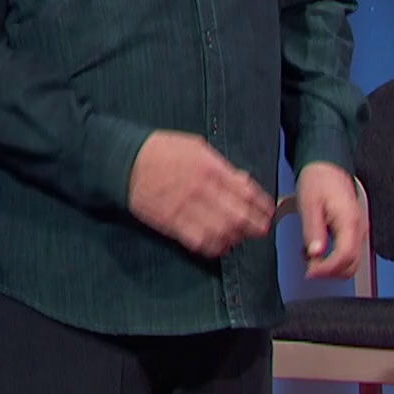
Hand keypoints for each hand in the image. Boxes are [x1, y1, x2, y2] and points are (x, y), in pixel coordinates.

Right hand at [126, 130, 273, 257]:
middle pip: (239, 217)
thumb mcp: (196, 147)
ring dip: (235, 238)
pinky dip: (214, 246)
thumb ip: (221, 166)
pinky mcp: (171, 223)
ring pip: (222, 233)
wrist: (125, 161)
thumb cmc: (162, 150)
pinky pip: (199, 242)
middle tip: (259, 229)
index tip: (267, 211)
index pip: (246, 192)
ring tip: (238, 236)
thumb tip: (242, 182)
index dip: (262, 206)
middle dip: (255, 226)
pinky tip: (218, 243)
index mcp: (210, 168)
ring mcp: (186, 208)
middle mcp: (202, 190)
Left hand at [296, 161, 366, 279]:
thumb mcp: (309, 205)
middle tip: (307, 268)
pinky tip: (314, 250)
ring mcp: (357, 230)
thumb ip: (313, 231)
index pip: (345, 257)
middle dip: (329, 272)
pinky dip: (332, 258)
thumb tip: (315, 254)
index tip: (310, 272)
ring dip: (330, 266)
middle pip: (351, 265)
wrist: (327, 165)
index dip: (327, 269)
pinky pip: (346, 252)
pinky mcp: (352, 230)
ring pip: (350, 261)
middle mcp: (358, 229)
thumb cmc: (318, 180)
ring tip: (308, 257)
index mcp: (349, 222)